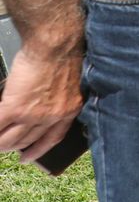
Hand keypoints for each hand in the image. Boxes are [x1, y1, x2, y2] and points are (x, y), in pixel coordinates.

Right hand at [0, 42, 83, 162]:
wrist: (55, 44)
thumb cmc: (62, 54)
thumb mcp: (69, 83)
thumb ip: (57, 98)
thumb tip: (40, 104)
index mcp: (68, 110)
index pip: (53, 138)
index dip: (38, 150)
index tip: (28, 157)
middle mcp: (52, 117)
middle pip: (28, 140)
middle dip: (13, 146)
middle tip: (2, 146)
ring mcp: (33, 115)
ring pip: (10, 138)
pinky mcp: (15, 108)